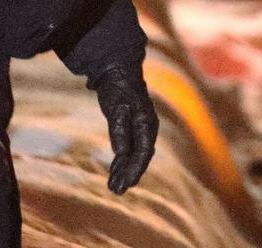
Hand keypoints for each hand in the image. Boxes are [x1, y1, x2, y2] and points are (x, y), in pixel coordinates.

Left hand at [90, 62, 157, 194]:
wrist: (117, 70)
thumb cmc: (118, 88)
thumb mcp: (116, 108)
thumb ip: (120, 130)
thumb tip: (122, 153)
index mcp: (147, 122)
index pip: (144, 151)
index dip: (135, 169)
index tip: (126, 183)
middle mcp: (147, 127)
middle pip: (141, 156)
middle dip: (130, 174)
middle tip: (117, 190)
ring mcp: (141, 128)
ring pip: (135, 155)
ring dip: (125, 171)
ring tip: (113, 187)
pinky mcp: (132, 127)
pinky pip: (129, 149)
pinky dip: (122, 162)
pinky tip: (114, 172)